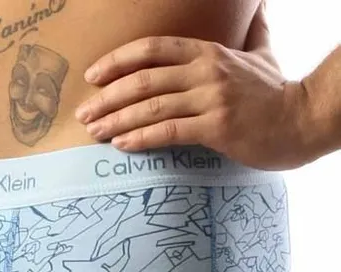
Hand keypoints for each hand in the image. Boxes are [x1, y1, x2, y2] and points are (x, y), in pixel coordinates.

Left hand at [75, 2, 309, 169]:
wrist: (303, 120)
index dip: (118, 61)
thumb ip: (251, 32)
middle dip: (107, 97)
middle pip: (143, 79)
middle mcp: (205, 71)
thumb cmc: (275, 93)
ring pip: (152, 106)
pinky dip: (141, 137)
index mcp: (208, 52)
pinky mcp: (216, 127)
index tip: (92, 77)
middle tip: (83, 114)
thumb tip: (256, 8)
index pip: (152, 49)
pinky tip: (121, 144)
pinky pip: (169, 131)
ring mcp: (211, 98)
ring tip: (94, 132)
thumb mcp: (262, 54)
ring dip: (117, 120)